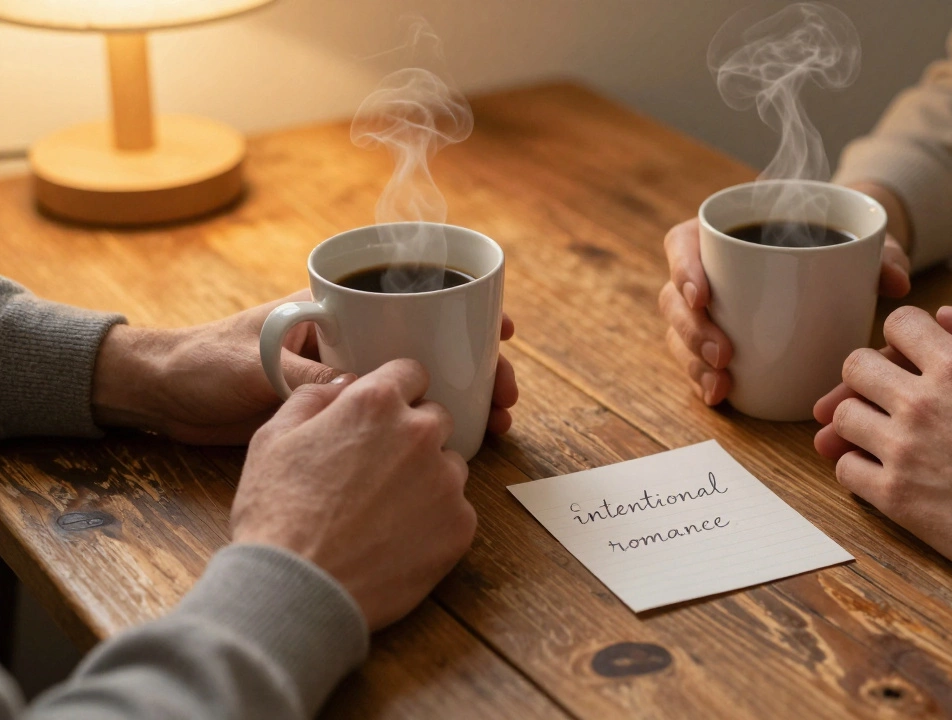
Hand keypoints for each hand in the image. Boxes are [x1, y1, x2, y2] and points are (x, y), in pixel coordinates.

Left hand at [91, 292, 519, 443]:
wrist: (164, 397)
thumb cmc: (207, 364)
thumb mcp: (262, 366)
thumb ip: (313, 376)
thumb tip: (362, 389)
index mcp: (337, 310)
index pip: (413, 299)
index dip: (463, 311)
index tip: (500, 329)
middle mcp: (353, 339)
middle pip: (433, 346)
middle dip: (478, 366)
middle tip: (508, 391)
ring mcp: (349, 376)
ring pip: (421, 386)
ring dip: (463, 400)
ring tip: (499, 422)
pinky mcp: (340, 415)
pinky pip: (393, 418)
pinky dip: (426, 429)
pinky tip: (457, 447)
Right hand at [231, 359, 474, 630]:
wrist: (298, 588)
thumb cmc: (278, 513)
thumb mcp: (274, 438)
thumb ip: (315, 397)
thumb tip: (344, 385)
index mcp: (376, 403)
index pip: (411, 372)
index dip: (396, 391)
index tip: (385, 413)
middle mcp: (421, 434)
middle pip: (435, 418)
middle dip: (411, 436)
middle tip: (376, 470)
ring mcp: (446, 481)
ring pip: (449, 466)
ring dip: (426, 479)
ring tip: (383, 511)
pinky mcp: (460, 526)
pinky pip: (456, 511)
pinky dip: (434, 521)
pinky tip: (396, 539)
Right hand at [660, 216, 910, 404]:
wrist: (838, 261)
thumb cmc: (839, 245)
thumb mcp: (861, 243)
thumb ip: (879, 254)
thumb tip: (896, 282)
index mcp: (722, 235)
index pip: (682, 245)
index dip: (684, 269)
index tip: (703, 295)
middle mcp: (705, 272)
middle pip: (674, 299)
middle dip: (692, 330)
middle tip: (724, 352)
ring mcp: (706, 311)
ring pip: (679, 335)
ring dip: (693, 360)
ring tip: (721, 381)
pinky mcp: (715, 342)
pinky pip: (696, 362)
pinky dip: (703, 380)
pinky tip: (718, 395)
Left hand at [814, 301, 951, 591]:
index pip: (900, 324)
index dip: (904, 330)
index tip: (911, 348)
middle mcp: (921, 404)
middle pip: (858, 366)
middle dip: (868, 370)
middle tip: (884, 386)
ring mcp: (902, 451)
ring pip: (844, 417)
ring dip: (857, 416)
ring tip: (878, 426)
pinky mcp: (895, 497)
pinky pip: (847, 469)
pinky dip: (856, 464)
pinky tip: (878, 467)